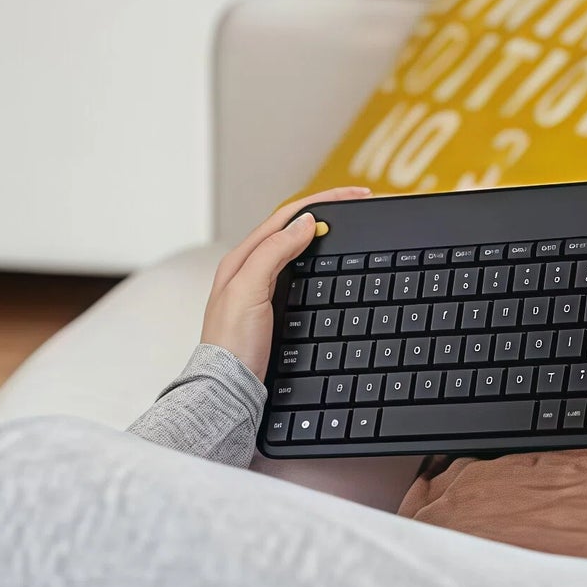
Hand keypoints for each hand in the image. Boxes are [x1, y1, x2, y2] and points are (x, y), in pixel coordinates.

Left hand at [201, 189, 372, 378]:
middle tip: (357, 203)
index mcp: (242, 258)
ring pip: (295, 248)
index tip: (354, 196)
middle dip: (324, 210)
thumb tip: (305, 223)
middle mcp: (250, 269)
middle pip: (292, 226)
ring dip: (320, 231)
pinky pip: (297, 271)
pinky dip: (316, 258)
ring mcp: (261, 289)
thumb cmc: (232, 344)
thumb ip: (273, 252)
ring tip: (347, 223)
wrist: (229, 390)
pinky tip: (328, 262)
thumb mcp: (249, 289)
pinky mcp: (272, 309)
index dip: (323, 202)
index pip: (288, 216)